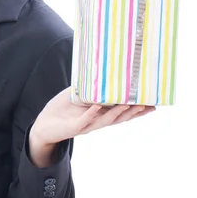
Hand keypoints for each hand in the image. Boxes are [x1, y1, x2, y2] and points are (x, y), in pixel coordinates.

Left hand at [32, 86, 156, 144]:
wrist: (43, 125)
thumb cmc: (61, 109)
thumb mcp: (77, 95)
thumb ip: (88, 86)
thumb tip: (99, 69)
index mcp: (100, 114)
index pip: (121, 112)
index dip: (137, 110)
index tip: (153, 105)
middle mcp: (96, 121)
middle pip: (119, 118)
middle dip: (134, 112)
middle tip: (148, 106)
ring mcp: (86, 125)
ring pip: (105, 120)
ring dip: (117, 113)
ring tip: (129, 104)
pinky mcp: (74, 127)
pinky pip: (84, 119)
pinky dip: (91, 113)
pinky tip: (97, 106)